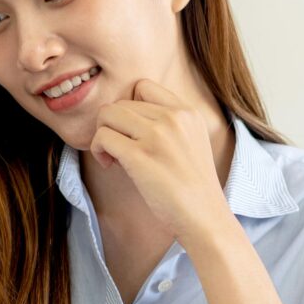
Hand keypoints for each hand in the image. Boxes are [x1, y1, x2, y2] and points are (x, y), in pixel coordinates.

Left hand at [89, 79, 231, 247]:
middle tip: (118, 150)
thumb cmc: (193, 187)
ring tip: (113, 157)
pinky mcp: (140, 156)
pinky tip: (110, 165)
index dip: (128, 108)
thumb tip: (125, 116)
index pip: (142, 86)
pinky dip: (98, 150)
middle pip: (120, 103)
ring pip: (107, 115)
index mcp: (187, 112)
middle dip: (112, 125)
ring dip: (102, 136)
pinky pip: (102, 137)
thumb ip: (168, 124)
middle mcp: (173, 118)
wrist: (204, 217)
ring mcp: (157, 136)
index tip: (131, 131)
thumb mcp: (192, 141)